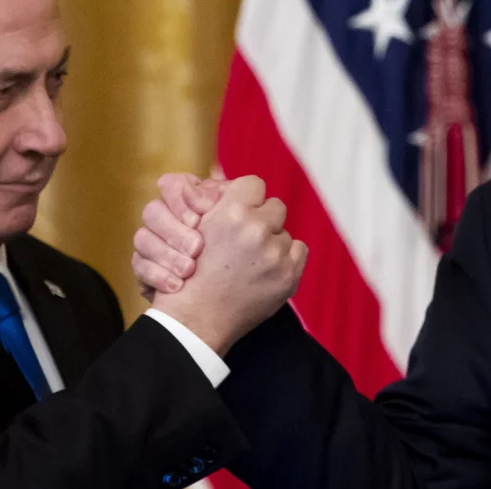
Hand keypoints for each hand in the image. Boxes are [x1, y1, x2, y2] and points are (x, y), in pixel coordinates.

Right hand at [132, 173, 224, 300]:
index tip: (203, 213)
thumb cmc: (230, 258)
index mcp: (185, 202)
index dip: (186, 196)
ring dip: (166, 254)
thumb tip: (220, 180)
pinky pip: (137, 265)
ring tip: (188, 271)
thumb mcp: (235, 224)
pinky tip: (175, 286)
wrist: (209, 309)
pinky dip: (155, 276)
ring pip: (141, 237)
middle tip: (198, 248)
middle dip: (176, 230)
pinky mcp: (141, 268)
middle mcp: (162, 218)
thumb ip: (227, 201)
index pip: (172, 183)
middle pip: (153, 210)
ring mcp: (149, 244)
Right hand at [137, 176, 307, 355]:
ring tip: (250, 260)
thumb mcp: (192, 227)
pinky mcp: (289, 275)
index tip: (240, 209)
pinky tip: (264, 270)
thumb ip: (212, 199)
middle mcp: (256, 229)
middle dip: (262, 219)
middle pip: (274, 206)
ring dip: (272, 242)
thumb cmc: (190, 272)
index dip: (247, 197)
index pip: (254, 184)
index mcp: (231, 212)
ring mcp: (275, 254)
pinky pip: (299, 250)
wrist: (196, 319)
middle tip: (246, 238)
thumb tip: (219, 172)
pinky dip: (286, 259)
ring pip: (284, 232)